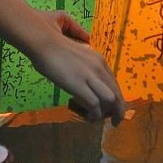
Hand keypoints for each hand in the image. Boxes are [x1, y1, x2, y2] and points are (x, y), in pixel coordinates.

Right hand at [29, 11, 125, 125]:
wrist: (43, 41)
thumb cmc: (53, 42)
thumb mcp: (75, 50)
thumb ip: (82, 61)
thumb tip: (79, 71)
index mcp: (99, 60)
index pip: (114, 83)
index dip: (116, 97)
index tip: (112, 107)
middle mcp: (99, 67)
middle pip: (117, 93)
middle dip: (118, 110)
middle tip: (115, 122)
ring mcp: (91, 76)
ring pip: (111, 100)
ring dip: (109, 114)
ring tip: (101, 121)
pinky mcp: (80, 85)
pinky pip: (95, 106)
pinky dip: (94, 115)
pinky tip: (89, 118)